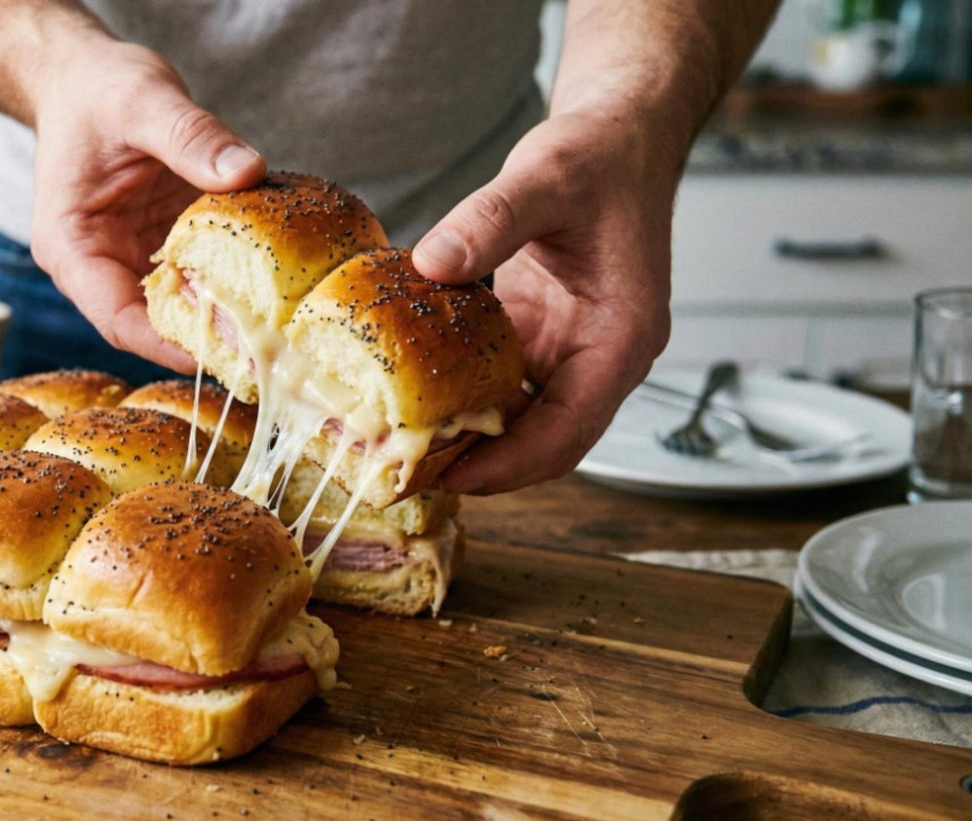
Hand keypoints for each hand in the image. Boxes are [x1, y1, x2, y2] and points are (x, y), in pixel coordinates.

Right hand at [29, 45, 265, 370]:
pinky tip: (278, 286)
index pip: (119, 319)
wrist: (84, 77)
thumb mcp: (142, 101)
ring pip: (182, 304)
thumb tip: (248, 172)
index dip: (170, 345)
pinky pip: (202, 271)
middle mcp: (100, 264)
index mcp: (72, 248)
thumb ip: (191, 136)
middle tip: (269, 352)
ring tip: (282, 332)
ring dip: (228, 316)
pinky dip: (236, 279)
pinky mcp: (166, 242)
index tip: (226, 353)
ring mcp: (135, 256)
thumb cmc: (96, 89)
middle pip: (153, 324)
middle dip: (210, 339)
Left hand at [412, 111, 680, 494]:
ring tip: (404, 451)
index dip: (513, 463)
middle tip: (411, 475)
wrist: (620, 134)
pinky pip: (505, 385)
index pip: (571, 428)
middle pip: (548, 441)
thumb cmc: (602, 156)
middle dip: (486, 465)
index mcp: (623, 336)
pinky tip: (415, 402)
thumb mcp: (545, 176)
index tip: (454, 477)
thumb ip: (491, 219)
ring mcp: (573, 349)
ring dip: (472, 439)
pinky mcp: (543, 336)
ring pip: (524, 421)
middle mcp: (603, 355)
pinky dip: (465, 398)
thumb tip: (433, 262)